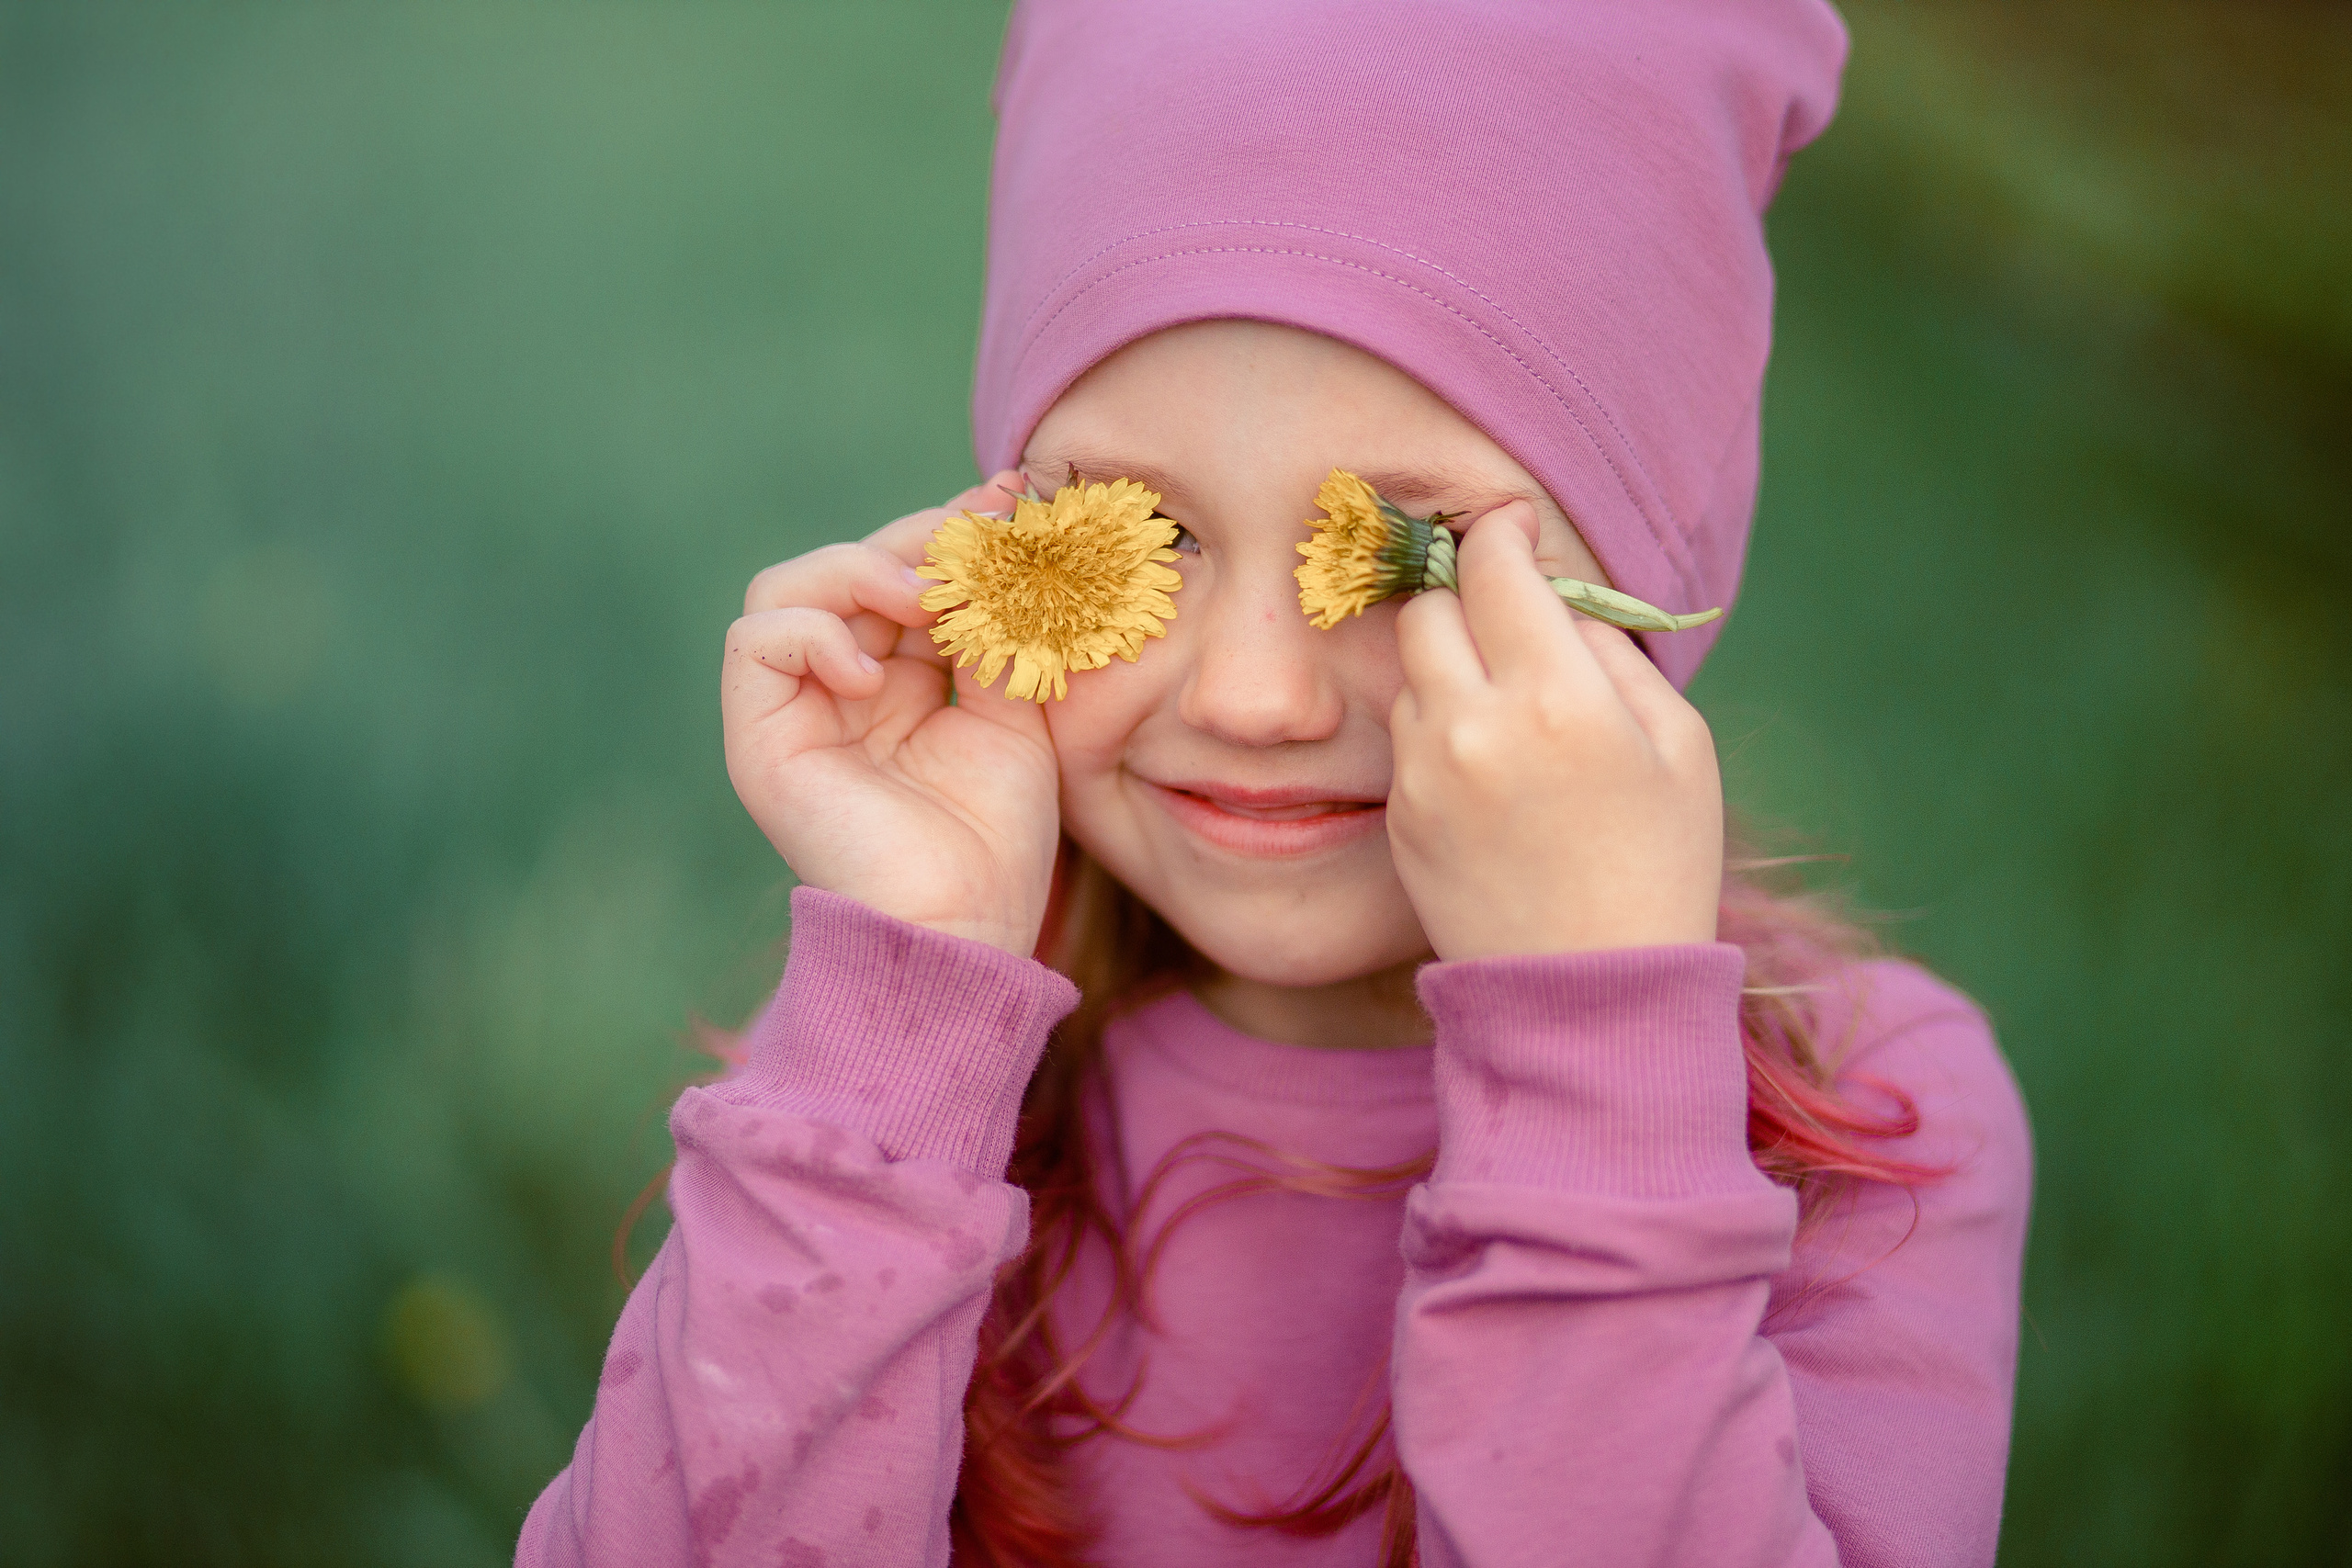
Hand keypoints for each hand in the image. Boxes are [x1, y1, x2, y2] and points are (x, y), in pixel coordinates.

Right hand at [722, 472, 1059, 955]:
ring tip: (928, 602)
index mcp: (898, 682)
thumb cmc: (995, 841)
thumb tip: (998, 538)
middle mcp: (839, 687)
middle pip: (851, 566)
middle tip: (980, 536)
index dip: (950, 532)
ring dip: (863, 571)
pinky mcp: (760, 740)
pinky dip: (815, 633)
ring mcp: (795, 711)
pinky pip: (756, 641)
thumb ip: (1000, 631)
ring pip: (790, 585)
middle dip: (918, 539)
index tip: (1010, 501)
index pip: (904, 575)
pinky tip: (874, 673)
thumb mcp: (1016, 713)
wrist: (962, 930)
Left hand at [1388, 502, 1723, 959]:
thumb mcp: (1679, 744)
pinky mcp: (1398, 815)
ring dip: (1450, 668)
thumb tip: (1556, 600)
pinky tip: (1489, 773)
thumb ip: (1612, 653)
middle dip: (1463, 598)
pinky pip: (1406, 737)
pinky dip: (1437, 730)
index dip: (1498, 532)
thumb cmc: (1659, 863)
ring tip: (1509, 714)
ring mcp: (1424, 773)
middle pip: (1427, 607)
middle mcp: (1473, 724)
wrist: (1591, 990)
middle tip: (1505, 617)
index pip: (1493, 567)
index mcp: (1556, 697)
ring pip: (1411, 672)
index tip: (1509, 528)